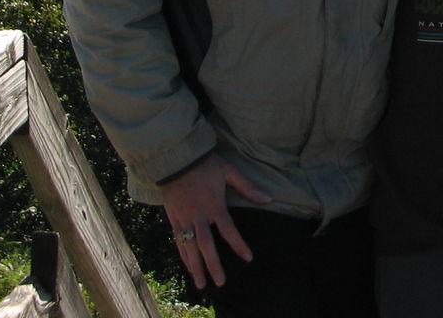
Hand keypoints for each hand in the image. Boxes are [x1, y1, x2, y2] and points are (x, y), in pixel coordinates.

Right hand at [161, 152, 271, 289]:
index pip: (229, 230)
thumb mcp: (228, 171)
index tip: (248, 258)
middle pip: (206, 245)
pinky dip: (184, 255)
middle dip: (213, 265)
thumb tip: (268, 198)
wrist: (177, 159)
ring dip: (196, 266)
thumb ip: (247, 187)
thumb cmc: (206, 165)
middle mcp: (199, 215)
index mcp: (214, 205)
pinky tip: (189, 266)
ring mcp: (184, 218)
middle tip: (220, 282)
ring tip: (201, 284)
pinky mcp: (174, 219)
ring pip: (190, 247)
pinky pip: (178, 241)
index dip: (239, 245)